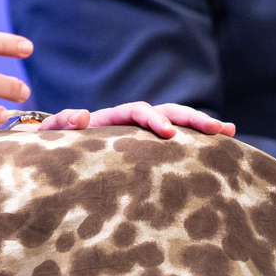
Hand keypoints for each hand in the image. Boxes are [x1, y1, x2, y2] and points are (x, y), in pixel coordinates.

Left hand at [20, 102, 235, 137]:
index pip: (136, 110)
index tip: (167, 134)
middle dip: (191, 118)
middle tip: (218, 129)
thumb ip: (60, 124)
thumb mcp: (48, 137)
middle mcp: (127, 126)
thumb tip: (83, 114)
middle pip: (165, 111)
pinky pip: (173, 149)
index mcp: (108, 119)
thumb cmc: (47, 151)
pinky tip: (221, 154)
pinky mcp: (144, 158)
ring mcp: (138, 140)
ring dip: (200, 126)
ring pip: (174, 125)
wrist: (45, 164)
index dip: (153, 118)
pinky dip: (195, 147)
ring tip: (229, 132)